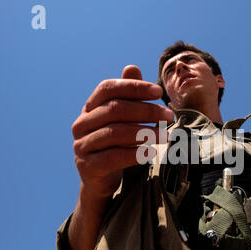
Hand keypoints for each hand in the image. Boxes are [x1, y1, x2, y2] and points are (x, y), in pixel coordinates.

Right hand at [71, 65, 173, 198]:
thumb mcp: (124, 121)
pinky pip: (114, 157)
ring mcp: (82, 145)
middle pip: (114, 109)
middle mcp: (81, 124)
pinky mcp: (88, 166)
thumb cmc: (116, 145)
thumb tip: (132, 68)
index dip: (133, 87)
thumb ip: (128, 97)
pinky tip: (152, 152)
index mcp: (90, 108)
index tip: (158, 92)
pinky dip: (135, 153)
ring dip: (145, 132)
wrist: (101, 180)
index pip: (108, 88)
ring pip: (115, 133)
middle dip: (146, 111)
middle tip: (169, 115)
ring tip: (166, 135)